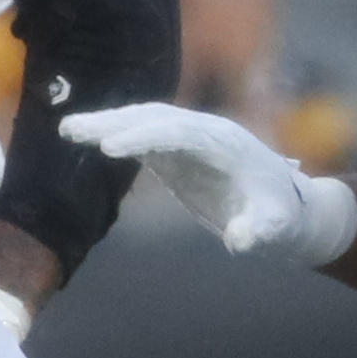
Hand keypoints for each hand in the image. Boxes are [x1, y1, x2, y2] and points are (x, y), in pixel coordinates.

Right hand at [64, 102, 356, 267]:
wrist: (288, 208)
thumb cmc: (283, 217)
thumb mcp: (278, 228)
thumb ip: (262, 231)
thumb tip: (242, 239)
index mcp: (226, 143)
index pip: (179, 132)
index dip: (144, 137)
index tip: (110, 148)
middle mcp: (205, 133)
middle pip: (154, 118)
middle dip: (115, 123)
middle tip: (75, 132)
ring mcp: (189, 141)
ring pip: (144, 123)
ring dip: (107, 124)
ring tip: (68, 130)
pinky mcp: (178, 154)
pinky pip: (142, 138)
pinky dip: (113, 137)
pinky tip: (84, 139)